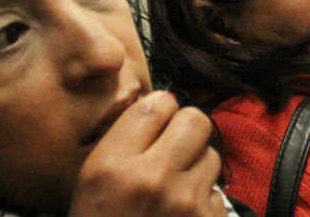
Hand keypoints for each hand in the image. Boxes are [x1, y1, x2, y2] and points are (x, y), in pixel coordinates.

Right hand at [69, 91, 225, 216]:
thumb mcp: (91, 181)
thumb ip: (124, 140)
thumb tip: (165, 103)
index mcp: (112, 165)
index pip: (156, 105)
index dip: (159, 113)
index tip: (154, 127)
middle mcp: (151, 179)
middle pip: (195, 120)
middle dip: (187, 132)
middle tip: (173, 151)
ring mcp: (185, 203)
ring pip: (212, 155)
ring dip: (197, 168)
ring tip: (173, 191)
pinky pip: (217, 191)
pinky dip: (203, 201)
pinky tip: (181, 216)